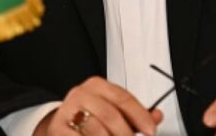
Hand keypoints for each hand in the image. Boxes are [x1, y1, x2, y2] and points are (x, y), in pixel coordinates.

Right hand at [34, 76, 162, 134]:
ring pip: (97, 130)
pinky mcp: (58, 129)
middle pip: (110, 115)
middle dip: (126, 133)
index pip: (124, 99)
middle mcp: (81, 94)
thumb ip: (136, 114)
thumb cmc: (91, 116)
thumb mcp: (112, 110)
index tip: (151, 131)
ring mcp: (68, 111)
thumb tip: (157, 116)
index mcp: (97, 85)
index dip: (140, 116)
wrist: (59, 124)